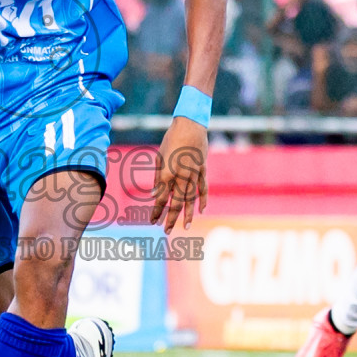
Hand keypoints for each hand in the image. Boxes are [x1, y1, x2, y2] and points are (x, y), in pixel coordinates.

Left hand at [149, 117, 207, 232]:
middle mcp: (181, 176)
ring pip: (191, 199)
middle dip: (171, 218)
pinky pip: (203, 188)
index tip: (152, 221)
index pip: (161, 197)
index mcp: (168, 172)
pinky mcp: (203, 170)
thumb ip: (158, 177)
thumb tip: (154, 195)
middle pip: (176, 202)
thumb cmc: (171, 140)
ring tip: (186, 227)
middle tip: (167, 230)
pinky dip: (203, 199)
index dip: (156, 211)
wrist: (190, 125)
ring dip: (188, 214)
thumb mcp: (160, 157)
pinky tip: (202, 210)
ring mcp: (194, 174)